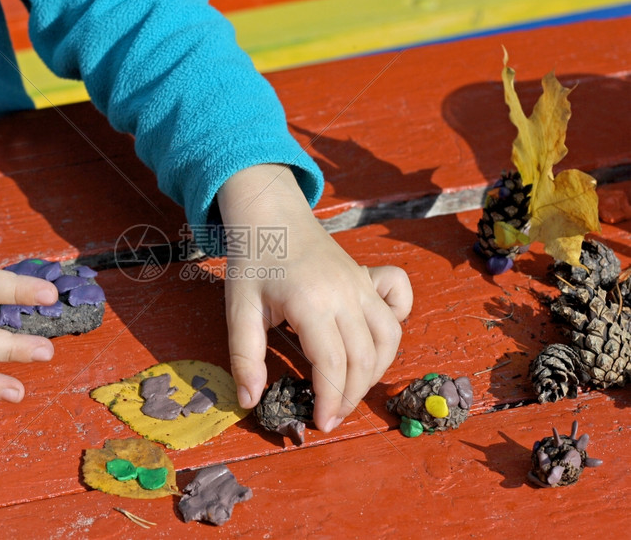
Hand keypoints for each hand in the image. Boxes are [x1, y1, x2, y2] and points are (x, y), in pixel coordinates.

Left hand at [218, 164, 411, 431]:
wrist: (271, 213)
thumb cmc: (253, 259)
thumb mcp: (239, 309)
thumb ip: (245, 356)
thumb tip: (251, 401)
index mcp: (312, 303)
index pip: (334, 365)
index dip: (331, 401)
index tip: (321, 423)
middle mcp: (347, 295)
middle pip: (364, 359)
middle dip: (351, 396)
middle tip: (332, 415)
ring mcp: (362, 285)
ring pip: (388, 339)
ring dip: (374, 371)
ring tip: (349, 390)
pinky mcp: (369, 277)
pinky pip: (398, 304)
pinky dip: (395, 326)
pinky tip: (373, 340)